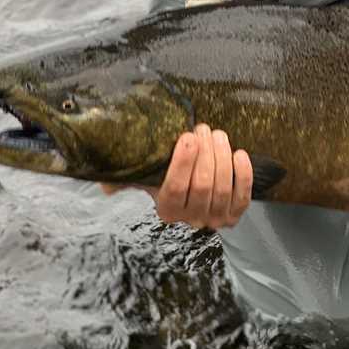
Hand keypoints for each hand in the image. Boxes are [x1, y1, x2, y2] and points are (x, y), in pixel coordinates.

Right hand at [100, 123, 252, 229]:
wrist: (197, 190)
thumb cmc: (168, 177)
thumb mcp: (146, 176)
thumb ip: (126, 177)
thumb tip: (105, 185)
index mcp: (166, 209)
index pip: (175, 188)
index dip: (183, 162)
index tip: (187, 136)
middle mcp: (191, 218)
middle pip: (203, 185)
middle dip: (205, 153)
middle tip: (203, 129)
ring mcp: (215, 218)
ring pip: (223, 189)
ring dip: (222, 157)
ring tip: (218, 135)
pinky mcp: (235, 214)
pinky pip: (243, 197)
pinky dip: (243, 175)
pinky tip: (239, 154)